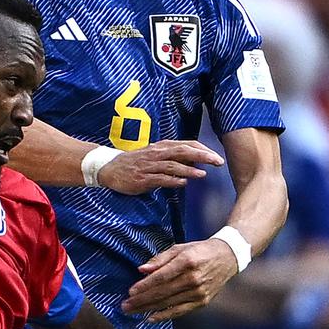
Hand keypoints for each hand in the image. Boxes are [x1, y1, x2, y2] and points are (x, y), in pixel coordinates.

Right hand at [96, 140, 222, 194]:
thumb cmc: (136, 162)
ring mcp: (149, 165)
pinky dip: (172, 180)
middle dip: (202, 156)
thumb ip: (173, 157)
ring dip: (188, 169)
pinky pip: (159, 178)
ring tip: (203, 174)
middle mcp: (157, 153)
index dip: (203, 150)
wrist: (110, 168)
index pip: (187, 144)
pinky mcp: (142, 178)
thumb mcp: (155, 155)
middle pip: (183, 151)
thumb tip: (195, 160)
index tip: (217, 157)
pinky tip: (183, 183)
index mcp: (162, 147)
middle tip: (218, 162)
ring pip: (172, 165)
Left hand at [121, 239, 238, 321]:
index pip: (161, 277)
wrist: (227, 257)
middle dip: (141, 300)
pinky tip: (150, 318)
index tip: (130, 291)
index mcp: (187, 261)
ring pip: (169, 303)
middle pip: (162, 292)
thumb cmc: (200, 250)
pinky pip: (180, 311)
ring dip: (148, 309)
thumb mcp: (180, 248)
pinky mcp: (202, 301)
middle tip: (125, 306)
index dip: (144, 285)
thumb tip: (141, 269)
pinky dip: (164, 315)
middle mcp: (193, 278)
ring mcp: (199, 292)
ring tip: (132, 311)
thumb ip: (160, 259)